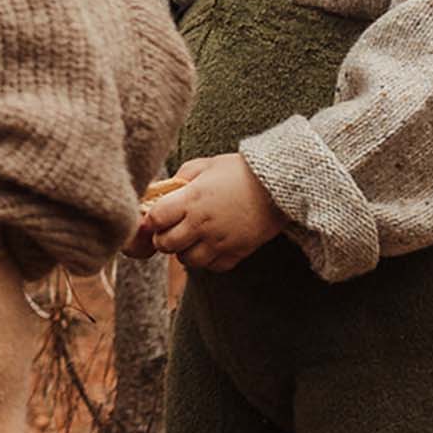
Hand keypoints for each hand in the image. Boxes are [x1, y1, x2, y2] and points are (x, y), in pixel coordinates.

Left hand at [145, 154, 283, 271]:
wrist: (280, 184)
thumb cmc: (241, 170)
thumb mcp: (206, 165)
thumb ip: (181, 178)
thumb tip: (162, 192)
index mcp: (191, 199)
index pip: (155, 220)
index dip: (152, 220)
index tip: (158, 216)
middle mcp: (202, 224)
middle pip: (166, 245)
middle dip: (164, 238)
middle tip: (173, 229)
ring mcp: (220, 241)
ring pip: (187, 261)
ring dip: (185, 251)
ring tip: (194, 237)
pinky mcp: (237, 252)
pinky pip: (213, 267)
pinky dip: (208, 260)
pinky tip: (213, 244)